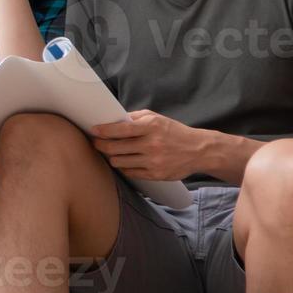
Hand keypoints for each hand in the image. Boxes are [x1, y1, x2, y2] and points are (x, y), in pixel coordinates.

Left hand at [90, 110, 206, 182]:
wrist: (198, 150)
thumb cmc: (174, 132)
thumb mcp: (157, 118)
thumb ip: (135, 118)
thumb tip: (113, 120)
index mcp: (151, 126)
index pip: (121, 129)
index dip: (104, 131)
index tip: (94, 130)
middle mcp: (152, 144)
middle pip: (116, 148)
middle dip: (101, 145)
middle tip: (96, 143)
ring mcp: (153, 161)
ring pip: (119, 162)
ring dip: (112, 157)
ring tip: (111, 153)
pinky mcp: (155, 174)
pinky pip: (130, 172)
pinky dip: (124, 167)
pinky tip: (124, 162)